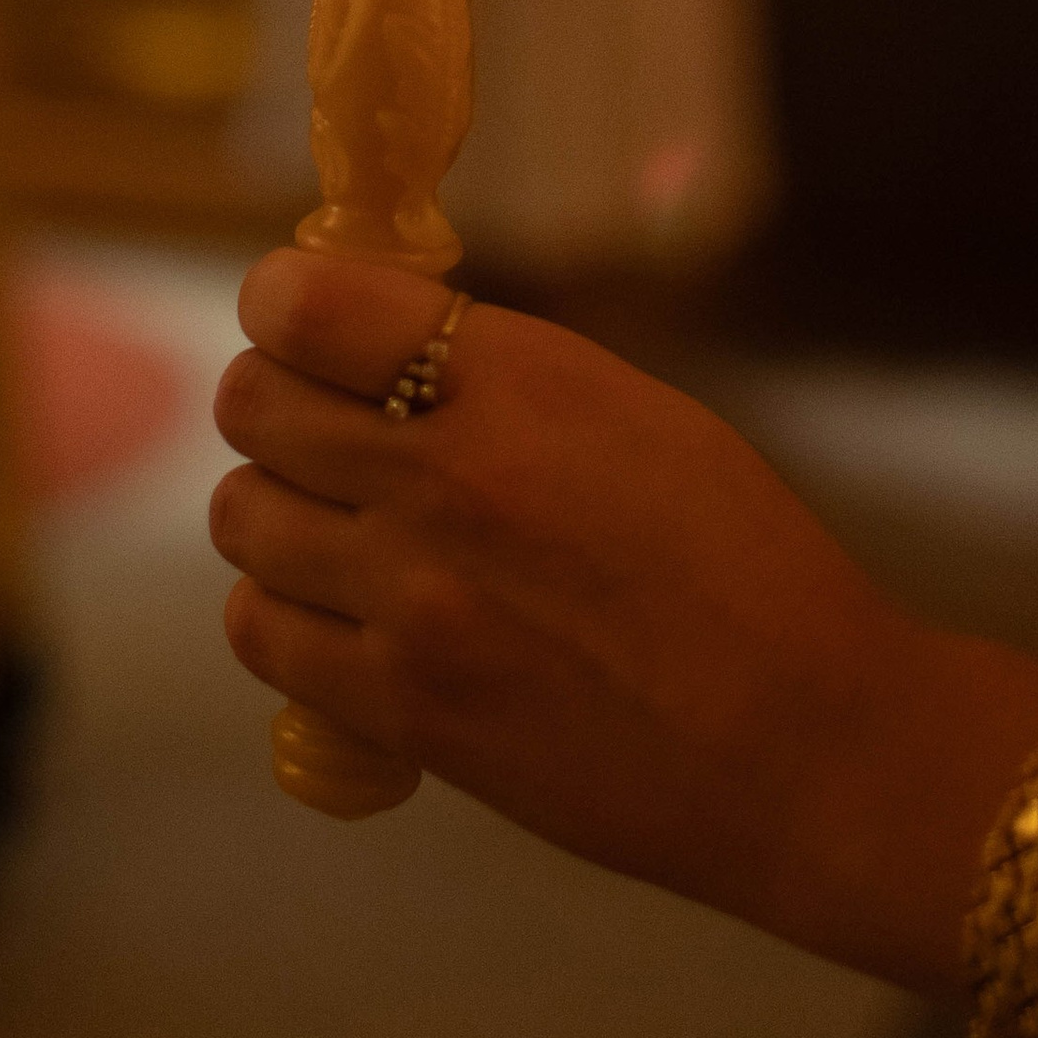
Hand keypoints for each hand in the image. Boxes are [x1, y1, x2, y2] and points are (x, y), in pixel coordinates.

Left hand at [211, 251, 1037, 988]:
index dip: (284, 300)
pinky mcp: (399, 709)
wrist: (795, 736)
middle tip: (319, 419)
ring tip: (333, 520)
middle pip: (254, 403)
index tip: (300, 315)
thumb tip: (382, 349)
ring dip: (274, 504)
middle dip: (275, 396)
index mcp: (512, 379)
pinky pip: (261, 630)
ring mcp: (409, 600)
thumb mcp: (630, 410)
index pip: (307, 305)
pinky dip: (281, 609)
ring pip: (242, 515)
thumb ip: (497, 375)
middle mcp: (441, 476)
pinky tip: (337, 608)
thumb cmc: (740, 561)